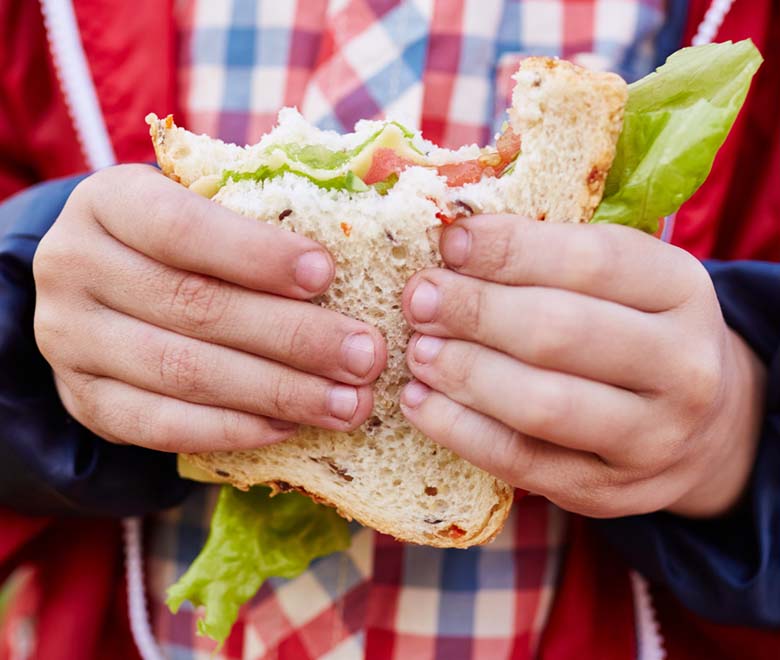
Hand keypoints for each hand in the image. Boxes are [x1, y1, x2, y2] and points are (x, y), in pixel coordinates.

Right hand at [33, 165, 385, 452]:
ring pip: (184, 373)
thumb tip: (348, 245)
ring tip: (347, 403)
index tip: (326, 274)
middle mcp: (73, 266)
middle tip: (364, 356)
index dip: (257, 254)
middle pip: (195, 306)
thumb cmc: (179, 242)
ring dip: (277, 392)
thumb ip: (255, 218)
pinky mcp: (86, 401)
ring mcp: (69, 341)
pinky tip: (289, 426)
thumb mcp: (200, 207)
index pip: (181, 227)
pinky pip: (161, 426)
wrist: (101, 290)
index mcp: (107, 202)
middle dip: (293, 336)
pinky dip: (231, 429)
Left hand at [400, 215, 764, 517]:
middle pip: (559, 332)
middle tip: (418, 298)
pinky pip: (520, 461)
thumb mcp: (624, 283)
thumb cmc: (634, 333)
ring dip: (463, 371)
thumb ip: (554, 259)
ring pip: (540, 403)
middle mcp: (682, 366)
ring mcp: (651, 438)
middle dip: (474, 311)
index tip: (449, 241)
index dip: (510, 249)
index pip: (592, 261)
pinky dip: (458, 430)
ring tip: (418, 351)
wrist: (700, 429)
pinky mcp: (608, 491)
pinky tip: (420, 403)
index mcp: (682, 291)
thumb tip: (453, 241)